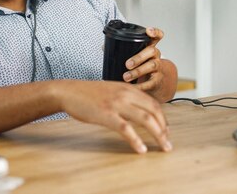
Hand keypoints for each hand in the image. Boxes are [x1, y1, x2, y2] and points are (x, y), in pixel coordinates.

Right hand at [54, 80, 171, 153]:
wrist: (69, 91)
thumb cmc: (89, 93)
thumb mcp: (113, 90)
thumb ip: (127, 98)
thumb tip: (139, 111)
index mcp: (129, 88)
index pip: (154, 103)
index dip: (163, 118)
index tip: (166, 130)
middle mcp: (126, 94)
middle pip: (154, 111)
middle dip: (164, 127)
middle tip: (167, 141)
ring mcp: (117, 104)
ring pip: (145, 119)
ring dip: (158, 134)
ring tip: (163, 146)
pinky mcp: (107, 114)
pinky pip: (126, 129)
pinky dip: (136, 140)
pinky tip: (141, 149)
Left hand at [123, 27, 177, 101]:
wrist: (155, 82)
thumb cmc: (142, 66)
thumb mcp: (136, 55)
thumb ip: (123, 50)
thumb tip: (104, 47)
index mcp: (149, 47)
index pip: (156, 36)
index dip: (154, 32)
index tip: (148, 31)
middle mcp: (155, 55)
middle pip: (151, 51)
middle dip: (139, 57)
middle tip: (127, 64)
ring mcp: (158, 67)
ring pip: (152, 66)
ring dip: (138, 71)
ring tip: (126, 77)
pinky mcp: (157, 80)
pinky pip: (150, 82)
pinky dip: (141, 86)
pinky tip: (133, 87)